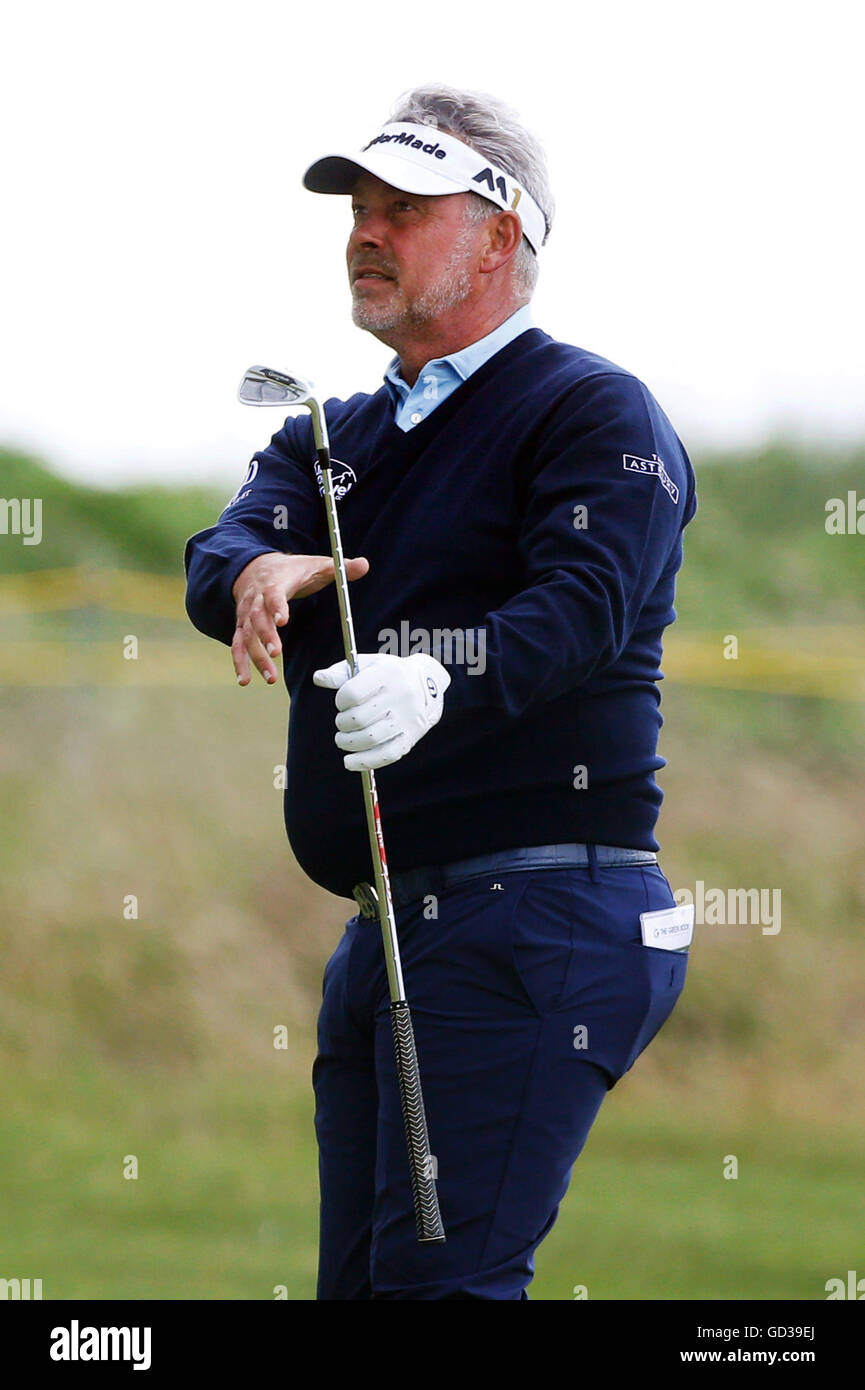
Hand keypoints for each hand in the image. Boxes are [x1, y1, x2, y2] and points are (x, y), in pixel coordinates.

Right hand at [231, 552, 368, 685]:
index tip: (282, 620)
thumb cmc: (290, 570)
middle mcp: (256, 599)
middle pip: (257, 618)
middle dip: (265, 636)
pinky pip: (238, 645)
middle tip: (276, 653)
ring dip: (255, 657)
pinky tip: (245, 680)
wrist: (255, 568)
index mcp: (274, 582)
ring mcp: (246, 614)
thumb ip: (338, 568)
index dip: (276, 606)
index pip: (273, 594)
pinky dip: (240, 662)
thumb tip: (364, 565)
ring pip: (246, 635)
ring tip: (270, 677)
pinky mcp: (242, 626)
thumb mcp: (314, 565)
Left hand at [313, 652, 450, 770]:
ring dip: (348, 743)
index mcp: (387, 674)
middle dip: (342, 723)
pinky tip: (350, 761)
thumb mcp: (368, 664)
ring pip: (369, 739)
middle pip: (359, 718)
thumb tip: (318, 678)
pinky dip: (364, 762)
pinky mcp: (411, 737)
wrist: (427, 682)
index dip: (340, 701)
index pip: (353, 693)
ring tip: (343, 739)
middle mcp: (401, 696)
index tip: (342, 703)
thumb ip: (341, 672)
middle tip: (342, 723)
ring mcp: (408, 719)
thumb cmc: (389, 674)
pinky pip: (386, 755)